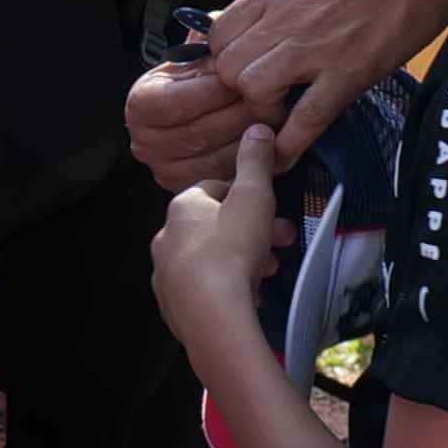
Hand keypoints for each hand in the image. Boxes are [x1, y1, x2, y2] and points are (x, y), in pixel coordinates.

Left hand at [128, 0, 423, 190]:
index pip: (220, 32)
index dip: (226, 58)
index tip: (244, 69)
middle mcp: (284, 18)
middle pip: (228, 65)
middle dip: (238, 89)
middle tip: (263, 96)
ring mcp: (314, 46)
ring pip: (253, 89)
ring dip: (262, 109)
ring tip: (281, 113)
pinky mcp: (348, 71)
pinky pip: (306, 117)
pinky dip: (290, 144)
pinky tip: (285, 158)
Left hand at [150, 129, 286, 362]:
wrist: (214, 316)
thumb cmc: (232, 252)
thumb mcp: (253, 195)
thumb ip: (256, 161)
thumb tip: (257, 131)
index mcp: (181, 208)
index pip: (214, 190)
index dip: (247, 196)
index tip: (270, 206)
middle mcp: (167, 239)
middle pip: (215, 227)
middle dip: (252, 231)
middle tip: (281, 240)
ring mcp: (167, 276)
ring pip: (210, 260)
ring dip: (242, 260)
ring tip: (269, 269)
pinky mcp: (174, 307)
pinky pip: (203, 291)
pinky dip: (226, 288)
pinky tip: (248, 293)